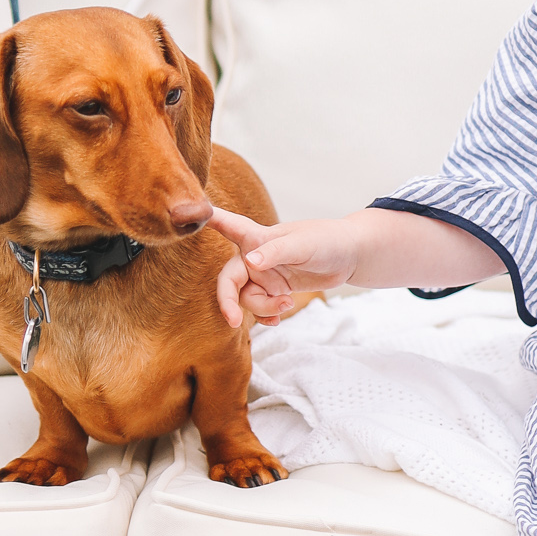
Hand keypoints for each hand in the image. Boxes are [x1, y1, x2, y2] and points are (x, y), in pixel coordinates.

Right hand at [209, 210, 359, 327]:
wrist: (349, 256)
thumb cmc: (326, 240)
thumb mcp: (302, 245)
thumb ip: (275, 252)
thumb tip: (250, 263)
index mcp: (258, 237)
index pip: (228, 226)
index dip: (208, 222)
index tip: (187, 215)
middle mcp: (256, 257)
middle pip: (229, 279)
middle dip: (227, 300)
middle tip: (233, 320)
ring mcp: (265, 275)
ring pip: (247, 298)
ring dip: (263, 307)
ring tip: (286, 304)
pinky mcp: (276, 289)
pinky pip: (261, 307)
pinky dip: (267, 315)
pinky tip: (278, 319)